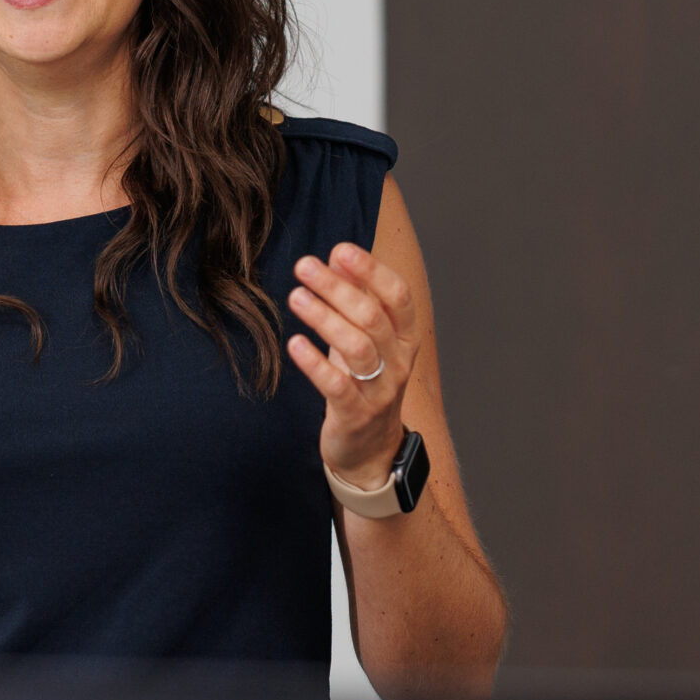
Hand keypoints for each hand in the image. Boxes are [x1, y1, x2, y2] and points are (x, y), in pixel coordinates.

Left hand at [287, 242, 419, 487]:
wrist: (370, 449)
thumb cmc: (364, 384)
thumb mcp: (365, 339)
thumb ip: (357, 299)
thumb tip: (336, 256)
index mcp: (404, 339)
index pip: (398, 297)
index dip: (371, 271)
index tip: (340, 250)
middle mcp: (398, 362)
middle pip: (372, 317)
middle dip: (337, 288)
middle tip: (304, 267)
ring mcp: (379, 391)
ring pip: (358, 348)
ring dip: (325, 319)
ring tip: (296, 297)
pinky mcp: (355, 415)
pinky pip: (337, 386)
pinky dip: (315, 363)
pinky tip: (295, 343)